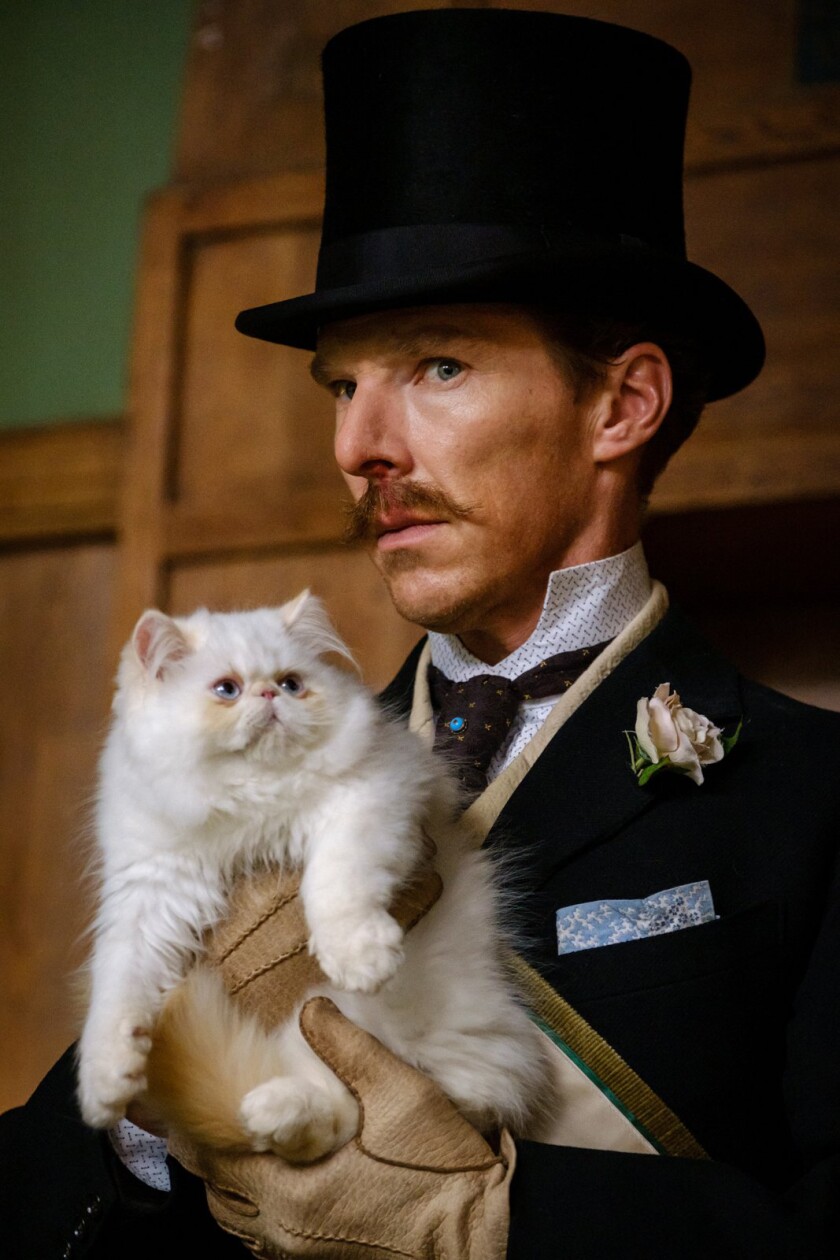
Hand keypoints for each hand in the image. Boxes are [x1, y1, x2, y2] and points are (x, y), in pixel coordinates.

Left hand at [169, 996, 513, 1258]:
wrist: (480, 1234)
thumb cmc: (438, 1166)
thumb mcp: (399, 1093)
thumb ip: (348, 1049)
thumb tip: (310, 1008)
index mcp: (293, 1188)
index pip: (216, 1155)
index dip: (194, 1122)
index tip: (180, 1093)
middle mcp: (285, 1228)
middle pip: (217, 1191)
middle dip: (206, 1150)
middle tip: (200, 1110)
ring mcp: (300, 1251)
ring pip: (235, 1218)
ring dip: (227, 1180)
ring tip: (232, 1139)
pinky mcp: (320, 1259)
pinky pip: (262, 1237)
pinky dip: (252, 1207)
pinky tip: (270, 1179)